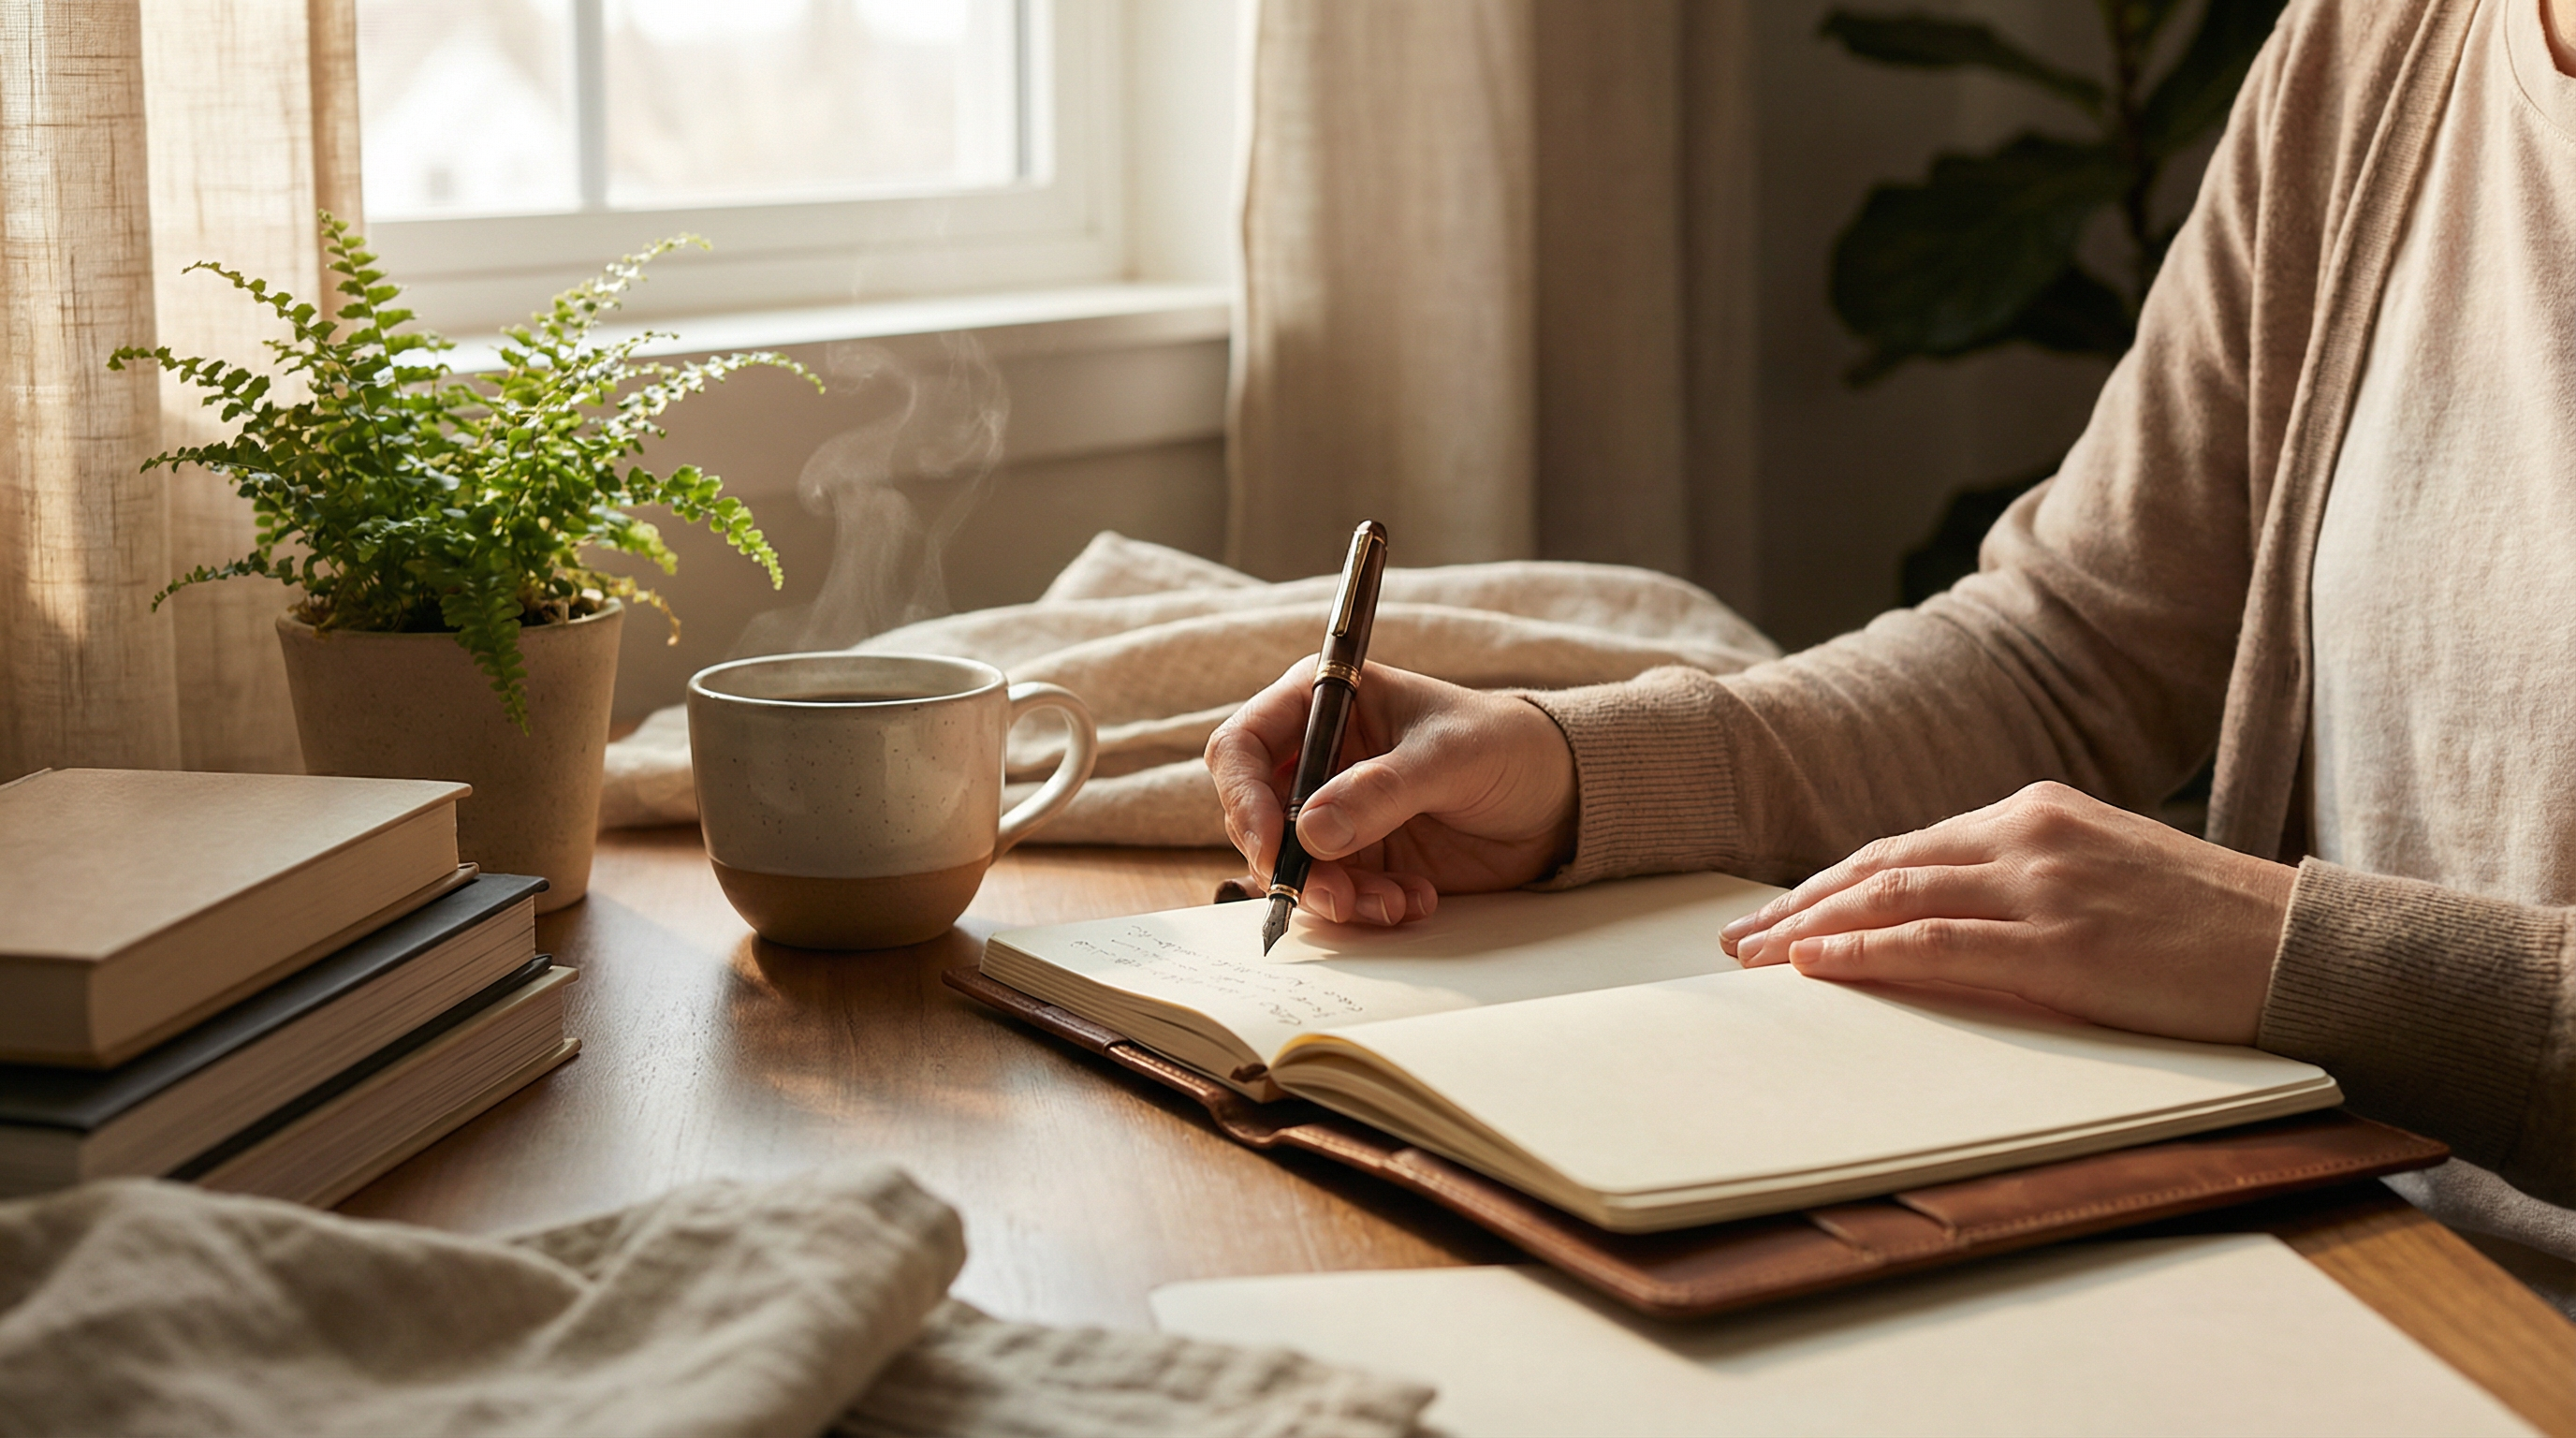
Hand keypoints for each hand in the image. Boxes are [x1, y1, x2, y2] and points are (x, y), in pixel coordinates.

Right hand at [1204, 659, 1578, 925]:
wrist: (1558, 797)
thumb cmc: (1507, 746)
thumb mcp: (1449, 757)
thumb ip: (1381, 791)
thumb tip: (1312, 831)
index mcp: (1324, 703)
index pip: (1243, 746)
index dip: (1244, 797)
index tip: (1273, 845)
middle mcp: (1317, 758)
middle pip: (1254, 817)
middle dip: (1289, 863)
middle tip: (1338, 896)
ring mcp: (1335, 813)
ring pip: (1290, 865)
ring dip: (1332, 896)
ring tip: (1393, 904)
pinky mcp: (1360, 859)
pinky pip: (1333, 895)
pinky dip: (1366, 909)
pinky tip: (1415, 901)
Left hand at [1718, 781, 2294, 1043]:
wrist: (2299, 946)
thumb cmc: (2207, 925)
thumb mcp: (2104, 873)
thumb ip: (2027, 878)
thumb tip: (1949, 913)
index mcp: (2036, 812)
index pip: (1906, 846)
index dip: (1832, 882)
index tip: (1778, 914)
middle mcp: (2027, 834)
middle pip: (1881, 865)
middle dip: (1800, 905)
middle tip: (1736, 941)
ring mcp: (2042, 886)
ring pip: (1893, 896)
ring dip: (1811, 930)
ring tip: (1754, 958)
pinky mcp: (2060, 945)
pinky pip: (1937, 943)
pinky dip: (1866, 952)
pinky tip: (1815, 965)